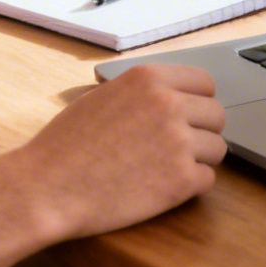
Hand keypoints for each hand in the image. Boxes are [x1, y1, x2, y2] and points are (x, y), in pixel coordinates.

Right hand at [16, 65, 226, 240]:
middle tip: (176, 148)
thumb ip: (142, 93)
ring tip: (166, 169)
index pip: (205, 83)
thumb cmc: (66, 144)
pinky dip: (189, 187)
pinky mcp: (182, 180)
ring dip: (198, 160)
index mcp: (149, 79)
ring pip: (217, 149)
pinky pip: (207, 180)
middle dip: (201, 132)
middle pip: (217, 115)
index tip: (188, 116)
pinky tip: (161, 188)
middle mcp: (169, 104)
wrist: (48, 187)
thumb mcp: (104, 97)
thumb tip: (173, 97)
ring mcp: (179, 142)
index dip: (197, 102)